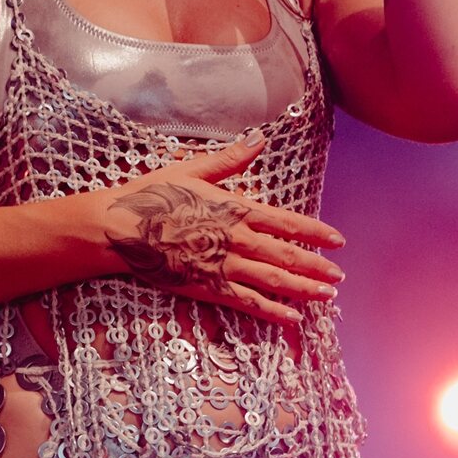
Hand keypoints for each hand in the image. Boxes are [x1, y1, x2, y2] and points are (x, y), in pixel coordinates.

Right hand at [98, 136, 345, 322]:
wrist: (118, 228)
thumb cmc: (152, 196)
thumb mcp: (192, 170)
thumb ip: (230, 159)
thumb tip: (259, 139)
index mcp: (236, 209)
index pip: (286, 222)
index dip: (315, 233)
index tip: (337, 241)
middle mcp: (236, 239)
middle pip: (287, 255)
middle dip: (316, 267)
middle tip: (339, 277)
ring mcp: (223, 265)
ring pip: (273, 280)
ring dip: (303, 289)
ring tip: (327, 298)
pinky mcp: (207, 287)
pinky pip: (247, 301)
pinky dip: (271, 311)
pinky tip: (291, 319)